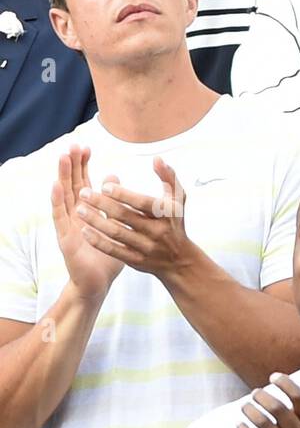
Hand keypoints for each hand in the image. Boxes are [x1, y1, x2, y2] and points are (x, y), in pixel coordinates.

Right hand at [52, 146, 123, 300]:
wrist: (97, 283)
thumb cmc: (107, 256)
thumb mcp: (114, 227)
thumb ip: (114, 204)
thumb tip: (114, 177)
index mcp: (89, 212)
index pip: (84, 184)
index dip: (84, 166)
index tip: (86, 148)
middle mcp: (76, 216)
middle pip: (72, 185)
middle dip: (72, 166)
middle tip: (73, 145)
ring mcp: (68, 225)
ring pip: (63, 197)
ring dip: (62, 177)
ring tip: (63, 158)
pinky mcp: (65, 238)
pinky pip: (60, 217)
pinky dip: (57, 201)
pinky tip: (56, 186)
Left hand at [76, 158, 197, 282]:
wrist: (180, 260)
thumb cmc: (175, 223)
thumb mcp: (178, 200)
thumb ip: (168, 177)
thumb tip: (156, 159)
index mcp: (167, 214)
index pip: (143, 203)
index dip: (124, 194)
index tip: (104, 185)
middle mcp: (157, 231)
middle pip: (126, 216)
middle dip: (102, 204)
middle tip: (83, 193)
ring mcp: (146, 247)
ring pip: (117, 233)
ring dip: (96, 221)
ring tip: (79, 209)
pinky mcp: (136, 261)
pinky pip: (114, 250)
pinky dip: (98, 241)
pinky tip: (85, 230)